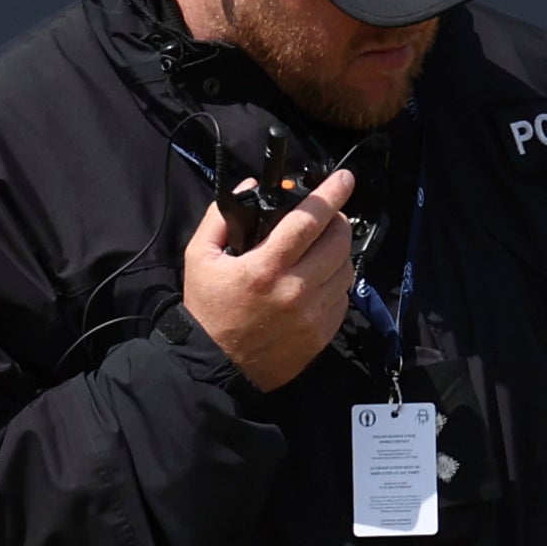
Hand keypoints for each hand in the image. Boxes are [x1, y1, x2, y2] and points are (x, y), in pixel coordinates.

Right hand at [179, 163, 357, 389]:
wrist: (215, 367)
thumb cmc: (208, 310)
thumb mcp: (199, 257)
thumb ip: (221, 217)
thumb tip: (252, 187)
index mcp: (265, 268)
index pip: (309, 220)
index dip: (331, 194)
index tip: (344, 178)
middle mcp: (295, 290)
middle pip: (339, 241)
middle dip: (337, 220)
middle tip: (326, 217)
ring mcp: (312, 315)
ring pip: (347, 268)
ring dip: (339, 251)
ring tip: (320, 249)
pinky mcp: (321, 335)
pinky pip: (344, 298)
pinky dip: (336, 282)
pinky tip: (318, 280)